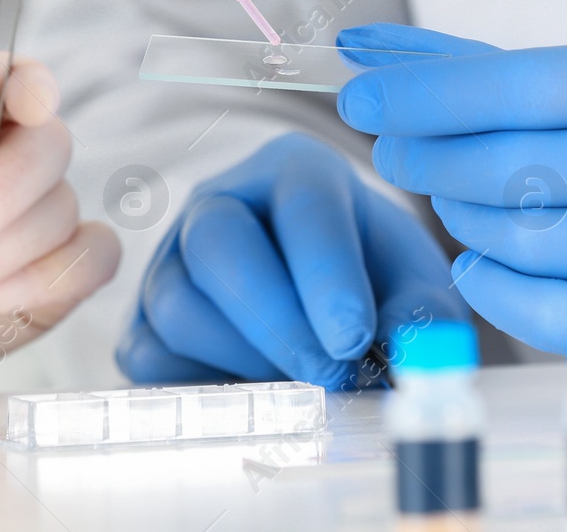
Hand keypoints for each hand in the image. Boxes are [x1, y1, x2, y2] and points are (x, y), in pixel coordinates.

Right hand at [117, 133, 467, 388]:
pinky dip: (201, 387)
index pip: (302, 204)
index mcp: (296, 171)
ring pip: (178, 304)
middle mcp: (221, 201)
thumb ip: (422, 312)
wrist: (325, 299)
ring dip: (244, 359)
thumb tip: (411, 354)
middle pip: (218, 242)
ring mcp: (171, 259)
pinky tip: (254, 396)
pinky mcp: (143, 319)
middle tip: (329, 374)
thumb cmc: (373, 279)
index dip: (326, 274)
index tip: (354, 337)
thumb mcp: (414, 283)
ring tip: (301, 384)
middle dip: (275, 319)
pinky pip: (149, 356)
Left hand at [335, 23, 566, 398]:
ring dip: (463, 219)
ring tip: (451, 204)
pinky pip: (539, 306)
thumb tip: (389, 55)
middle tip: (389, 149)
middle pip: (510, 161)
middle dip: (429, 155)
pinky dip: (490, 287)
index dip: (427, 89)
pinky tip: (473, 266)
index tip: (362, 91)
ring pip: (519, 234)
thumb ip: (519, 81)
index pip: (521, 80)